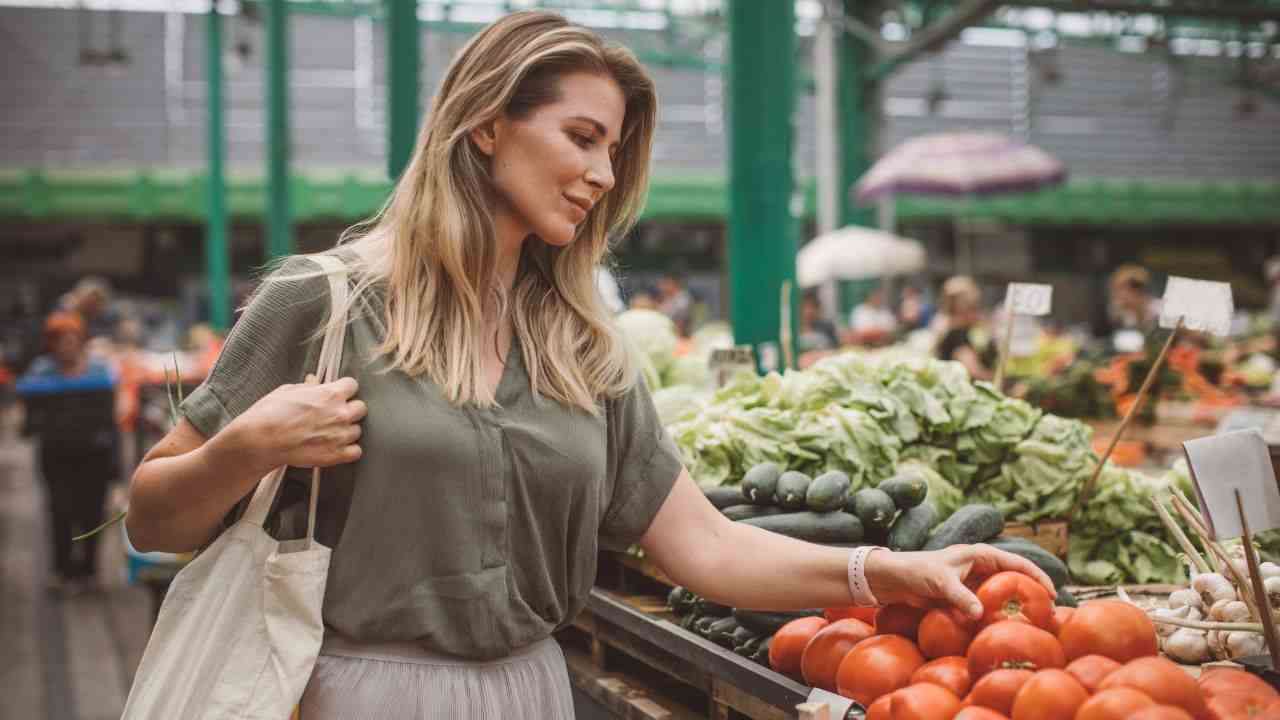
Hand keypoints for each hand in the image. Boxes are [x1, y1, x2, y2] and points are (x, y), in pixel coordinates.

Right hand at [231, 375, 365, 471]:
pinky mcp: (336, 455)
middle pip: (361, 408)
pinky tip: (337, 447)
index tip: (339, 393)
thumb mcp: (288, 391)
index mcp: (330, 394)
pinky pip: (356, 452)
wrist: (260, 440)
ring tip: (331, 432)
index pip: (352, 385)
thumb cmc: (269, 414)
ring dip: (347, 430)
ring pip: (358, 430)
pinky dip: (349, 450)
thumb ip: (308, 387)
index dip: (344, 389)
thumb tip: (314, 381)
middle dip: (350, 409)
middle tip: (335, 414)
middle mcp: (340, 414)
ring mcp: (340, 435)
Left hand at [864, 544, 1055, 620]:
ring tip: (1036, 623)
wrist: (892, 578)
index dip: (1037, 576)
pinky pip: (988, 605)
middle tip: (1051, 613)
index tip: (1053, 593)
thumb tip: (980, 614)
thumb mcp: (939, 583)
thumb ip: (961, 597)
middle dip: (1033, 593)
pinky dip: (999, 614)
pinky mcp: (965, 596)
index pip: (1017, 563)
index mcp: (979, 554)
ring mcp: (974, 582)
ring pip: (1003, 593)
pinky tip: (1007, 628)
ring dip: (1017, 605)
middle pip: (1015, 578)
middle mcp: (980, 566)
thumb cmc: (915, 571)